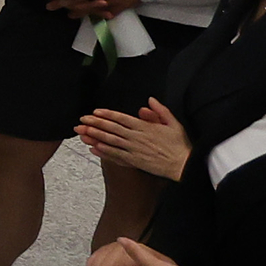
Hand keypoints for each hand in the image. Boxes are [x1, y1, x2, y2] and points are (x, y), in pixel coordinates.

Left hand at [74, 97, 193, 180]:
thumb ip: (160, 110)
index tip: (95, 112)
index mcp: (145, 127)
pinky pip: (116, 156)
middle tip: (81, 121)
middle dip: (94, 124)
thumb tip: (150, 100)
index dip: (107, 115)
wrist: (184, 165)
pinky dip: (104, 152)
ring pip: (110, 141)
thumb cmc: (179, 146)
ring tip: (82, 133)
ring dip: (95, 137)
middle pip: (111, 129)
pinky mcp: (134, 162)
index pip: (121, 118)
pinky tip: (94, 149)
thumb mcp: (174, 123)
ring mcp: (134, 150)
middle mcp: (136, 138)